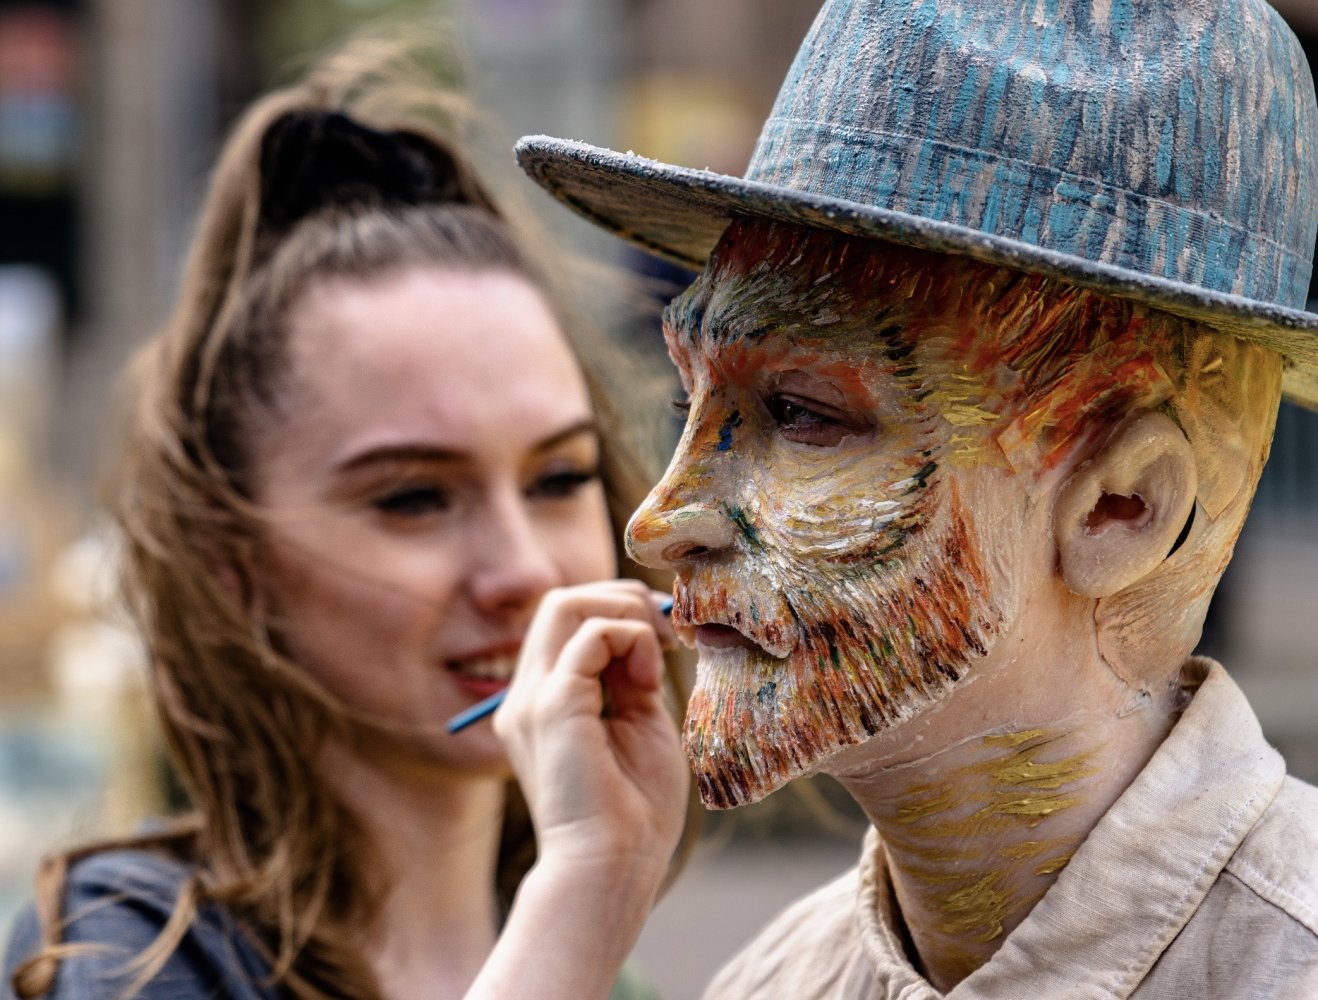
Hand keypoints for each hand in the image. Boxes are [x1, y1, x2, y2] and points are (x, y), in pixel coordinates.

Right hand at [494, 580, 687, 879]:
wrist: (613, 869)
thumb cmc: (633, 813)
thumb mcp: (639, 724)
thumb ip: (632, 677)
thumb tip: (640, 633)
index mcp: (544, 702)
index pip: (567, 622)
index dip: (618, 613)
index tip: (665, 641)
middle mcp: (527, 694)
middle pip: (561, 602)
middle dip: (621, 599)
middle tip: (668, 635)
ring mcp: (533, 698)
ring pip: (565, 603)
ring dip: (623, 611)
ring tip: (659, 648)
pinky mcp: (552, 705)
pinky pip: (590, 634)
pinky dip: (630, 637)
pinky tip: (650, 675)